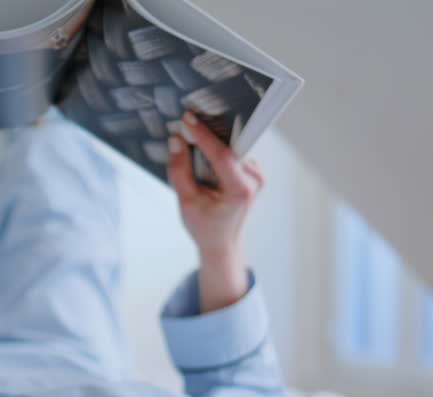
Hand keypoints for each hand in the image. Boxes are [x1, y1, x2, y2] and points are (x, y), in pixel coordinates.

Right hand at [166, 112, 264, 261]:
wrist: (221, 242)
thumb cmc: (205, 227)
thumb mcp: (186, 202)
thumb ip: (179, 171)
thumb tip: (176, 141)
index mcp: (240, 190)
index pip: (221, 154)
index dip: (203, 134)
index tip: (188, 118)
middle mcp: (254, 179)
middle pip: (228, 147)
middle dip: (207, 135)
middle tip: (187, 122)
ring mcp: (256, 174)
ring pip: (231, 147)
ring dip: (212, 142)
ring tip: (192, 138)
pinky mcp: (252, 171)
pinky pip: (233, 152)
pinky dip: (217, 150)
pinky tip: (204, 154)